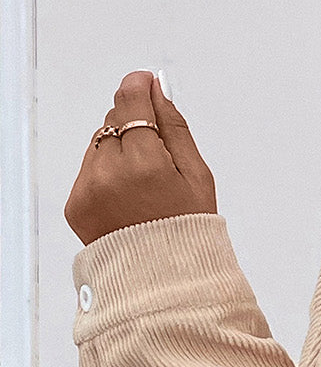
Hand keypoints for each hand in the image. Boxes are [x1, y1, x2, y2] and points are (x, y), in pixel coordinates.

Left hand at [65, 71, 216, 247]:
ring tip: (143, 186)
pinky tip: (127, 200)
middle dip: (135, 128)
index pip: (130, 101)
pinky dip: (106, 176)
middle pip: (114, 120)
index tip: (148, 85)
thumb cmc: (188, 233)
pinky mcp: (76, 204)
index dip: (140, 87)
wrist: (163, 282)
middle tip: (158, 159)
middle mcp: (109, 173)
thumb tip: (158, 89)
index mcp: (145, 164)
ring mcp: (88, 189)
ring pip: (100, 143)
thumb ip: (175, 127)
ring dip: (119, 152)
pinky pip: (89, 171)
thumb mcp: (198, 178)